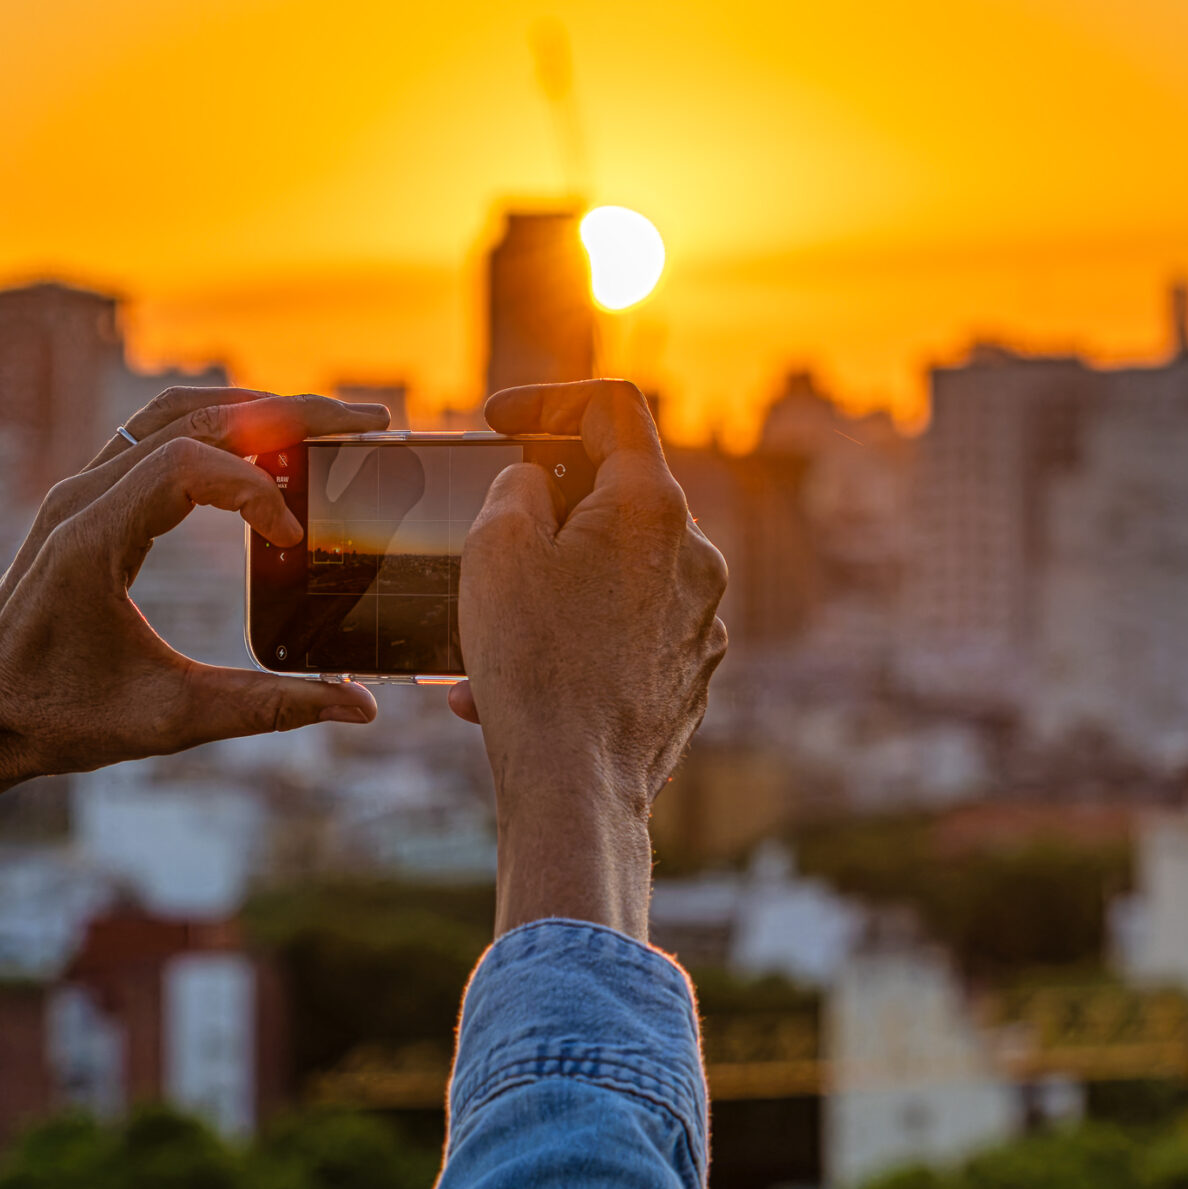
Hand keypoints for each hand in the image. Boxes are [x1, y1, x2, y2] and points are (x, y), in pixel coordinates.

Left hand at [0, 387, 387, 891]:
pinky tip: (268, 450)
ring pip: (174, 413)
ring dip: (254, 408)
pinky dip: (219, 429)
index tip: (295, 541)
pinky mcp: (86, 501)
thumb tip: (359, 704)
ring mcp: (80, 490)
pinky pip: (157, 436)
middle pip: (193, 416)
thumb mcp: (169, 719)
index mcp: (91, 537)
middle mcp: (81, 496)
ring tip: (328, 422)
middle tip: (366, 422)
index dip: (256, 490)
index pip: (188, 466)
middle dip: (286, 413)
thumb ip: (268, 708)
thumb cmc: (55, 718)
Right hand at [449, 380, 729, 937]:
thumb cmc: (533, 666)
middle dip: (544, 511)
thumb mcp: (494, 548)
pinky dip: (576, 636)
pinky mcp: (691, 671)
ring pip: (616, 570)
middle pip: (614, 495)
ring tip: (490, 633)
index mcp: (652, 506)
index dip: (548, 398)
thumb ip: (515, 488)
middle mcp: (695, 553)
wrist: (578, 789)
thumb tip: (536, 482)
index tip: (499, 422)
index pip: (611, 408)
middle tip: (486, 542)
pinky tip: (520, 680)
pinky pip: (629, 629)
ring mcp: (701, 616)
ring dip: (552, 584)